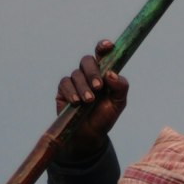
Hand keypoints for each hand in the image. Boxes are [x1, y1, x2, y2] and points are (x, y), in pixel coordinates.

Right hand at [55, 40, 128, 162]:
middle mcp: (88, 74)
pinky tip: (76, 102)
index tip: (108, 47)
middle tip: (98, 87)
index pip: (102, 54)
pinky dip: (71, 91)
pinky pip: (65, 84)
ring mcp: (75, 81)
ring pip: (76, 74)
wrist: (89, 136)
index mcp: (103, 72)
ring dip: (83, 87)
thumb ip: (120, 87)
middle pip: (87, 61)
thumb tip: (111, 74)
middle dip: (92, 72)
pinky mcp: (63, 90)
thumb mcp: (118, 103)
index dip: (103, 47)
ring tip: (88, 101)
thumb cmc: (105, 117)